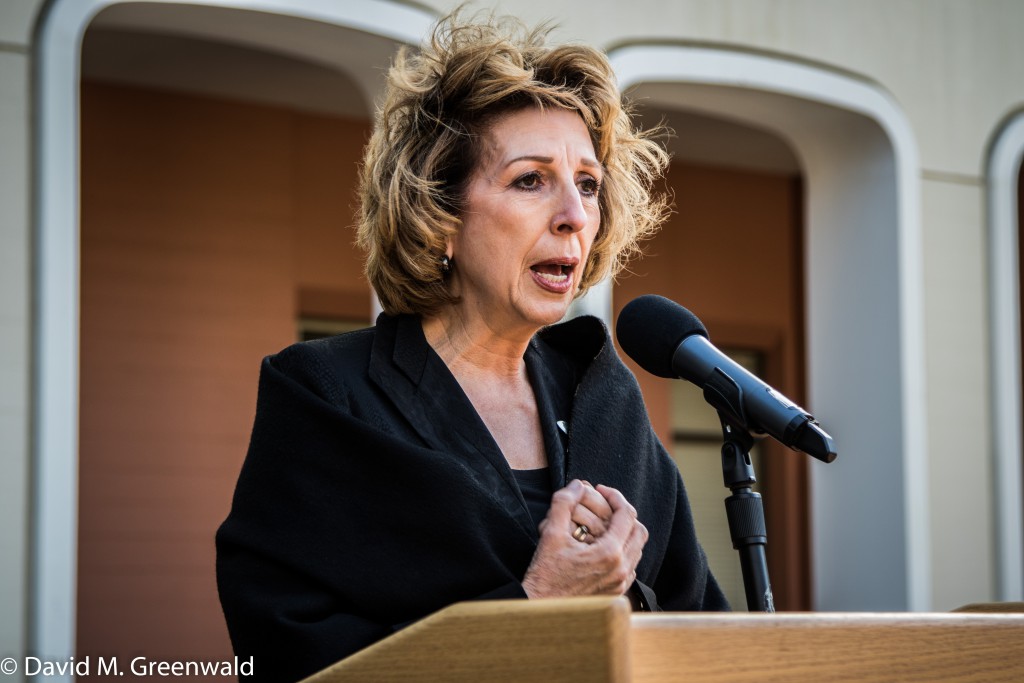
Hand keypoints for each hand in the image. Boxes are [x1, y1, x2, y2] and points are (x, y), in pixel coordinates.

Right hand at [522, 480, 647, 598]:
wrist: (542, 607)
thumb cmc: (545, 573)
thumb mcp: (550, 533)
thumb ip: (564, 502)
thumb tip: (578, 485)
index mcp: (609, 553)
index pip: (627, 514)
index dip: (615, 496)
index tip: (601, 490)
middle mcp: (621, 569)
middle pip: (639, 530)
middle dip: (624, 513)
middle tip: (606, 506)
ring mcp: (621, 583)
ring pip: (638, 548)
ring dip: (625, 532)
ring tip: (604, 524)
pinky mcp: (617, 592)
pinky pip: (631, 565)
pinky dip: (623, 551)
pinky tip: (603, 547)